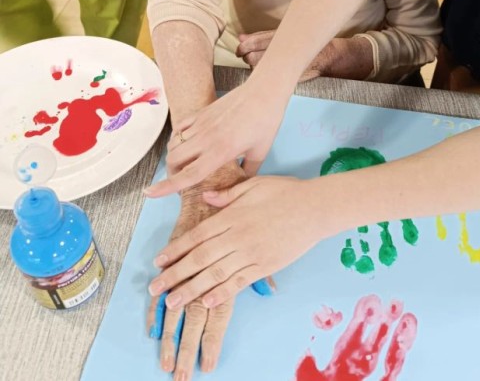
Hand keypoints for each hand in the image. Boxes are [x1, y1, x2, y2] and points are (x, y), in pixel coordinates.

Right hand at [144, 82, 288, 196]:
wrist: (264, 91)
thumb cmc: (266, 122)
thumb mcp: (260, 152)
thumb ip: (248, 172)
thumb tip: (242, 185)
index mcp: (221, 152)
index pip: (189, 175)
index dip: (167, 187)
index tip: (149, 193)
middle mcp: (207, 139)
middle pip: (174, 160)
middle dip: (171, 174)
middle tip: (182, 179)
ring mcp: (202, 124)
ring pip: (174, 144)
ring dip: (174, 156)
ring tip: (185, 162)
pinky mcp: (202, 113)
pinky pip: (179, 128)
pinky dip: (177, 138)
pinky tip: (186, 142)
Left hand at [148, 175, 326, 310]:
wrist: (315, 208)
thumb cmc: (285, 192)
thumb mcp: (254, 185)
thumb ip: (227, 194)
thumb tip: (206, 198)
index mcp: (232, 215)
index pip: (197, 235)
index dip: (176, 249)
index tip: (158, 261)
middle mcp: (238, 236)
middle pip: (200, 258)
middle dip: (175, 275)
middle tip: (155, 288)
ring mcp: (252, 253)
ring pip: (215, 274)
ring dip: (191, 289)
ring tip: (173, 302)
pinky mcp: (266, 266)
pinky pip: (240, 282)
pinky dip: (222, 292)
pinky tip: (207, 301)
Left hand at [236, 30, 336, 81]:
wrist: (325, 56)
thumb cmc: (301, 42)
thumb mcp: (280, 35)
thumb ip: (259, 36)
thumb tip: (240, 37)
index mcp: (278, 39)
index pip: (252, 43)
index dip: (243, 47)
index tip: (239, 49)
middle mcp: (280, 51)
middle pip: (252, 58)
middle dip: (247, 56)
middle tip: (247, 55)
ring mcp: (284, 65)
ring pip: (258, 68)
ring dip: (254, 66)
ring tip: (260, 62)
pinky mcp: (288, 76)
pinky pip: (268, 77)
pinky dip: (263, 73)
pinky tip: (267, 70)